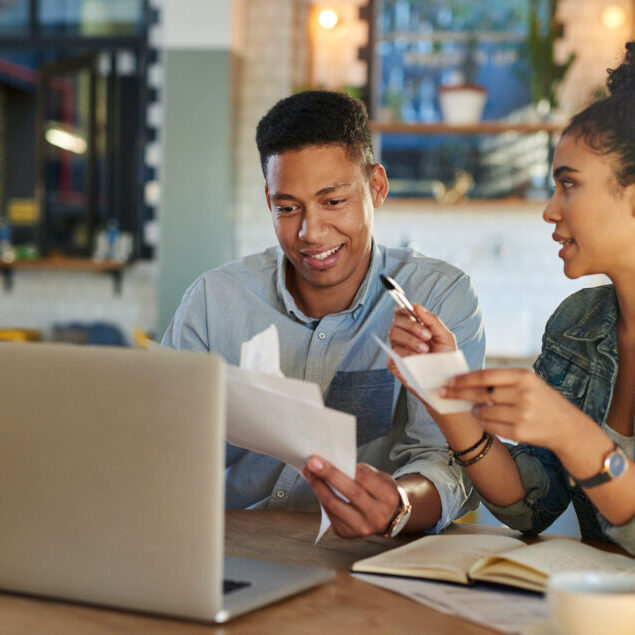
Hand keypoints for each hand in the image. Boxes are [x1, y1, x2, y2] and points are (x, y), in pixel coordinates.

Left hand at [302, 456, 399, 537]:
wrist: (388, 517)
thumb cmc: (380, 492)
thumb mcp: (378, 477)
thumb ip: (359, 471)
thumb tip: (332, 463)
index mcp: (387, 496)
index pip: (362, 479)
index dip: (342, 468)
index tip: (322, 458)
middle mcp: (376, 515)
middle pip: (348, 493)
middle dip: (327, 476)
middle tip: (311, 463)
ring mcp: (362, 527)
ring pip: (334, 505)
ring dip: (318, 487)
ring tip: (309, 473)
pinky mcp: (347, 534)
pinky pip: (330, 513)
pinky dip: (321, 498)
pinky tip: (317, 487)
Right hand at [387, 304, 456, 407]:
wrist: (447, 381)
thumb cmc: (446, 359)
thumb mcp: (445, 337)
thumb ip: (432, 320)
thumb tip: (417, 306)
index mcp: (414, 328)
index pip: (401, 312)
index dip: (403, 308)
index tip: (411, 311)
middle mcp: (404, 337)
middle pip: (396, 321)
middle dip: (412, 326)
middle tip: (427, 336)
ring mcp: (398, 349)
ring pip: (393, 334)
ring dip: (410, 339)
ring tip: (425, 349)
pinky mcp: (395, 363)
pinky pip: (393, 352)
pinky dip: (405, 352)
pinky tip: (416, 358)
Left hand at [440, 368, 590, 450]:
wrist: (568, 427)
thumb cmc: (540, 400)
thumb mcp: (527, 382)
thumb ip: (501, 379)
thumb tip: (464, 379)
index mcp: (523, 376)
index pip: (485, 376)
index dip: (463, 379)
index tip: (448, 381)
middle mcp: (523, 394)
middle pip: (480, 394)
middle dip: (458, 393)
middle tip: (443, 393)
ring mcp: (521, 415)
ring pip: (482, 412)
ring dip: (475, 411)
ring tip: (479, 409)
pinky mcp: (519, 433)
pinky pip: (490, 427)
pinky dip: (484, 423)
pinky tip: (488, 419)